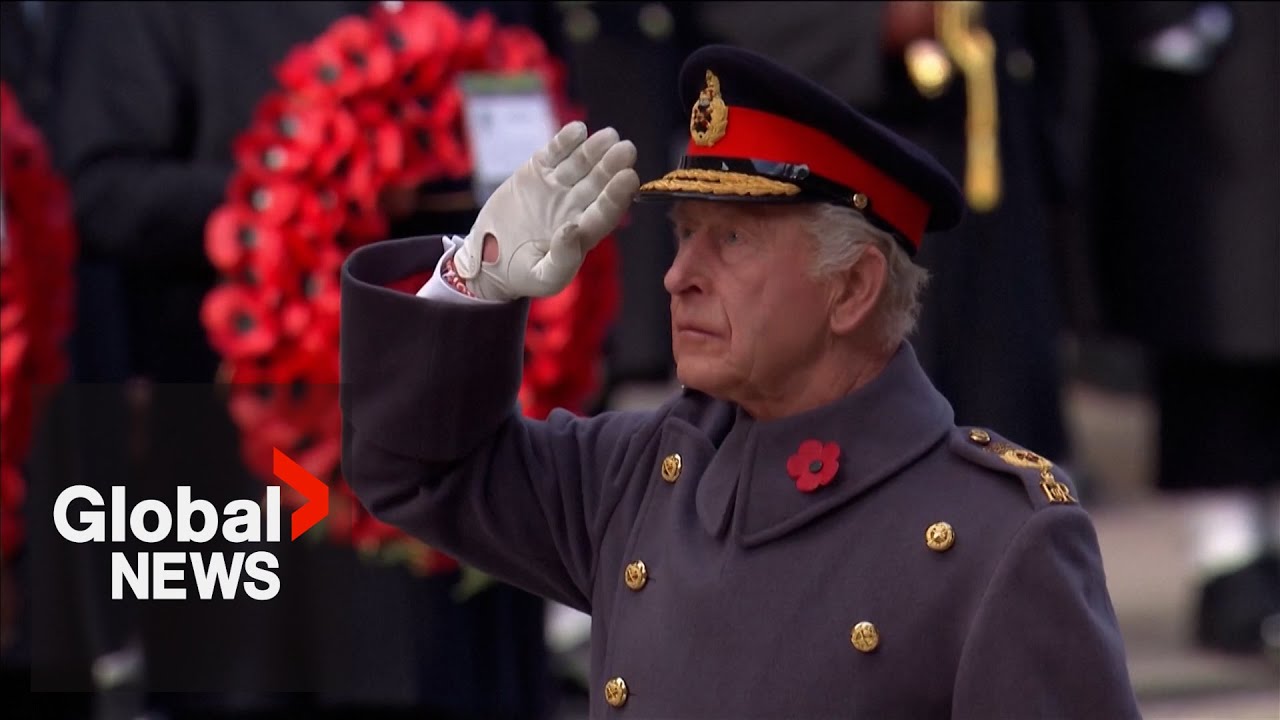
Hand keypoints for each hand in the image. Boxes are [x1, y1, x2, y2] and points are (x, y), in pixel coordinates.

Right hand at [453, 122, 638, 299]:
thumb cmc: (522, 274)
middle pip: (599, 183)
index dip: (617, 195)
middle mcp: (577, 206)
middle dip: (612, 166)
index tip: (629, 178)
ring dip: (594, 150)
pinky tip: (578, 131)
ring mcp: (558, 186)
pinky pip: (555, 153)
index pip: (605, 212)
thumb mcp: (543, 277)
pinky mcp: (538, 171)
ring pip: (580, 164)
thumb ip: (562, 260)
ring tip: (608, 136)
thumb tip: (573, 230)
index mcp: (584, 233)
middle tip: (626, 150)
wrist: (490, 258)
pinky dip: (565, 142)